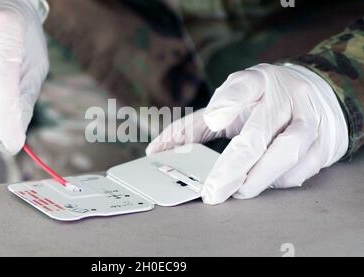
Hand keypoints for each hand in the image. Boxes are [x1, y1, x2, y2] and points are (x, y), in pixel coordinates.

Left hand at [147, 64, 347, 203]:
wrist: (314, 96)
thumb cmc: (260, 102)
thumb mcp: (228, 103)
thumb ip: (194, 125)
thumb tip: (156, 150)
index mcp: (257, 81)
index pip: (242, 87)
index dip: (228, 102)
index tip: (214, 118)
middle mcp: (284, 96)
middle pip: (258, 133)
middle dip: (233, 166)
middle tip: (213, 191)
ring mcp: (308, 118)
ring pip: (286, 151)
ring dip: (259, 177)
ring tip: (237, 191)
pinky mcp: (324, 140)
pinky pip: (303, 166)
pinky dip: (280, 180)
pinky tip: (263, 182)